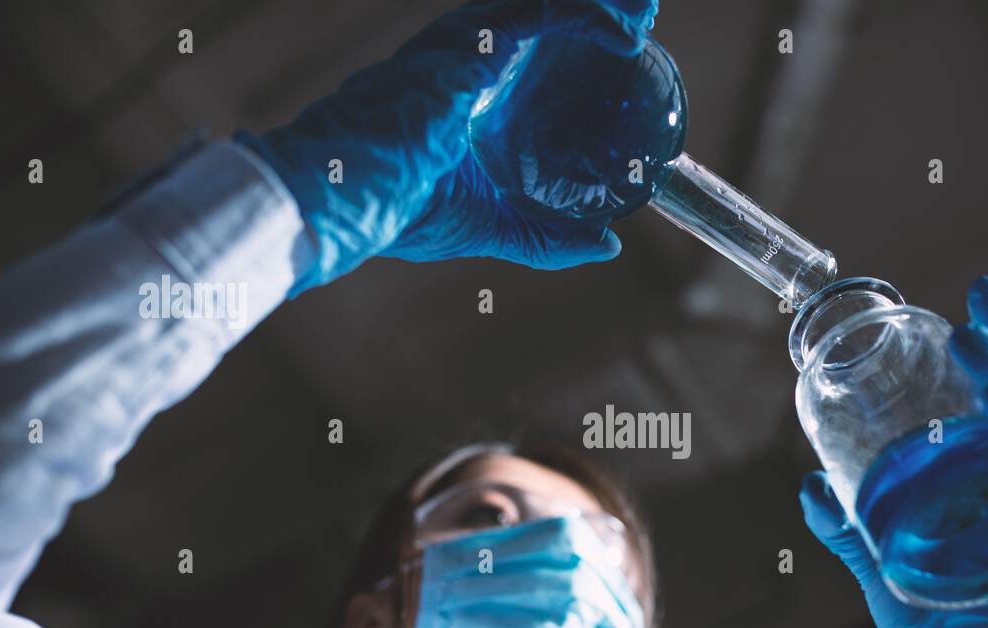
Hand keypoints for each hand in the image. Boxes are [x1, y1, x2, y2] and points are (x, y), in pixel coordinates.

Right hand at [235, 0, 657, 294]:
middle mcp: (461, 59)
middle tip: (641, 26)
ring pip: (543, 7)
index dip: (572, 46)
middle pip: (539, 22)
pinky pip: (540, 14)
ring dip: (598, 7)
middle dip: (592, 15)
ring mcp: (461, 46)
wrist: (344, 198)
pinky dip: (586, 16)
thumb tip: (607, 245)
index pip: (525, 55)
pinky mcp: (468, 45)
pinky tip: (625, 32)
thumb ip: (546, 234)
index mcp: (460, 94)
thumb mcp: (489, 224)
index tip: (619, 56)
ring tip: (642, 17)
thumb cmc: (397, 209)